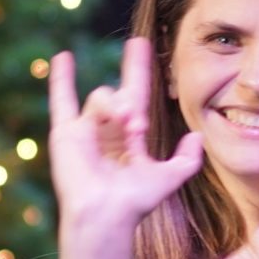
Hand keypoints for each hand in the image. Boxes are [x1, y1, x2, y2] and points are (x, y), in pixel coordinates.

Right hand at [47, 37, 203, 236]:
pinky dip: (61, 79)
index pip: (136, 95)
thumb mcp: (169, 177)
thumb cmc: (135, 201)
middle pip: (118, 94)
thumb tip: (198, 137)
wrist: (106, 213)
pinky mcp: (65, 134)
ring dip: (114, 106)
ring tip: (128, 124)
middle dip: (131, 79)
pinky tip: (63, 56)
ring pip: (100, 99)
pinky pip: (61, 102)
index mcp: (130, 136)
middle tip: (139, 59)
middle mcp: (108, 130)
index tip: (142, 45)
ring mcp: (86, 130)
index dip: (139, 71)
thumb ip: (187, 159)